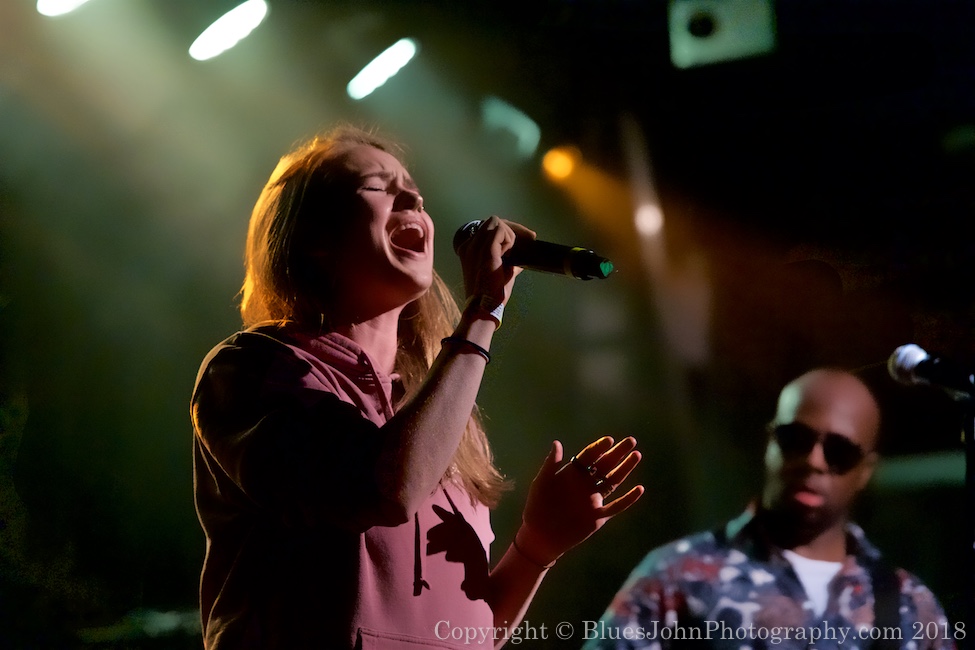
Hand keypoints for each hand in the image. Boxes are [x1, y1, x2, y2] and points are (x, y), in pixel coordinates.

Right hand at [455, 216, 535, 308]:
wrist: (484, 307)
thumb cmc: (492, 294)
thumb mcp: (500, 272)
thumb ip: (508, 261)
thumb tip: (522, 256)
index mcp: (469, 250)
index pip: (487, 230)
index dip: (506, 232)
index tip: (524, 239)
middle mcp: (469, 245)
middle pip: (492, 222)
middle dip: (513, 228)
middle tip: (530, 237)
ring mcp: (475, 245)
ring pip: (496, 222)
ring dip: (511, 233)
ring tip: (517, 250)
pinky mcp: (485, 249)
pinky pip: (500, 230)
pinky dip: (510, 239)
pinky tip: (512, 253)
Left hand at [515, 437, 643, 565]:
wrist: (540, 535)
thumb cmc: (537, 506)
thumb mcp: (542, 482)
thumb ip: (551, 464)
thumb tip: (557, 442)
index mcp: (572, 474)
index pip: (589, 457)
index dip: (599, 447)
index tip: (609, 440)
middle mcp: (586, 484)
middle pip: (605, 465)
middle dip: (617, 453)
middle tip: (631, 441)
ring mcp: (594, 500)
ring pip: (613, 481)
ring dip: (625, 469)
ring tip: (636, 455)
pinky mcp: (599, 517)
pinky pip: (616, 506)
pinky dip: (628, 499)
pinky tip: (639, 489)